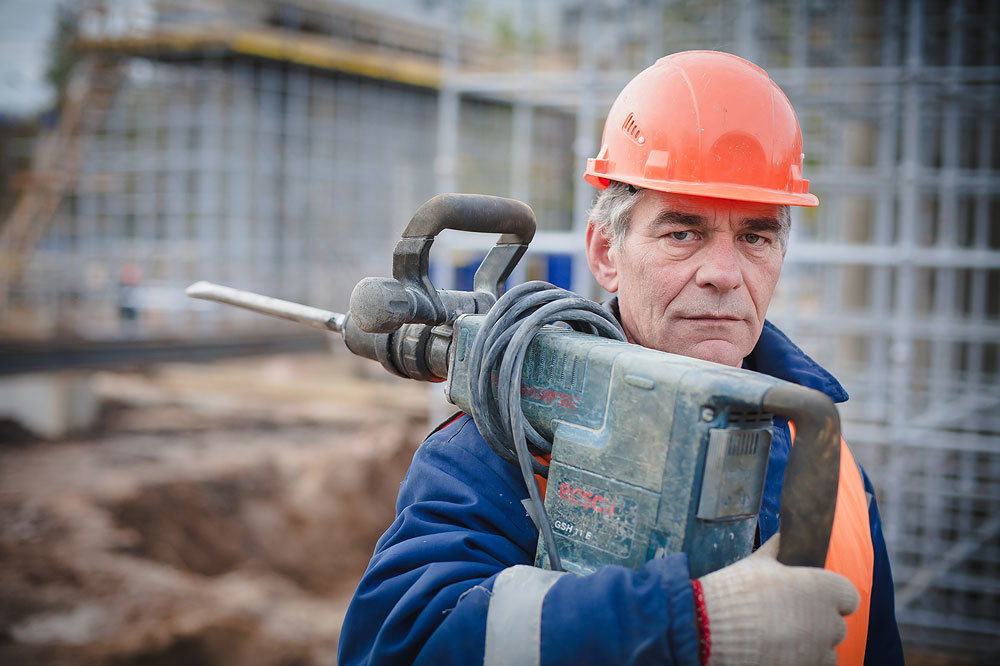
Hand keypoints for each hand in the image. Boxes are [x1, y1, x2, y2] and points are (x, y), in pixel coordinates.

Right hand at [697, 534, 858, 665]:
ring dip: (812, 646)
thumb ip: (777, 549)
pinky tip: (778, 650)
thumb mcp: (758, 562)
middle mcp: (829, 621)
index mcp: (824, 588)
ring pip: (828, 651)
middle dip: (818, 622)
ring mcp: (818, 650)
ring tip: (783, 637)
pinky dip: (801, 660)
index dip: (833, 597)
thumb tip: (781, 535)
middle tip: (790, 617)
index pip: (849, 596)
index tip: (815, 597)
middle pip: (837, 625)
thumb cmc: (739, 590)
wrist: (714, 627)